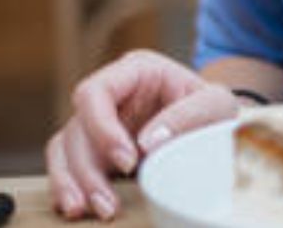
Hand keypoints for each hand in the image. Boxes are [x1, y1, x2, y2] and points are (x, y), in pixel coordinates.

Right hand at [45, 50, 246, 220]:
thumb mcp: (217, 104)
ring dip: (70, 182)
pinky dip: (67, 187)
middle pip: (77, 127)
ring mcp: (100, 123)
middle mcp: (111, 95)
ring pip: (64, 149)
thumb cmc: (215, 110)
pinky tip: (77, 208)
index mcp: (136, 71)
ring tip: (84, 211)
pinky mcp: (96, 150)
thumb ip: (190, 116)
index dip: (102, 128)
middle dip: (87, 169)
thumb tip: (148, 142)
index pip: (96, 92)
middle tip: (108, 205)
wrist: (218, 128)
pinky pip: (66, 166)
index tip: (127, 161)